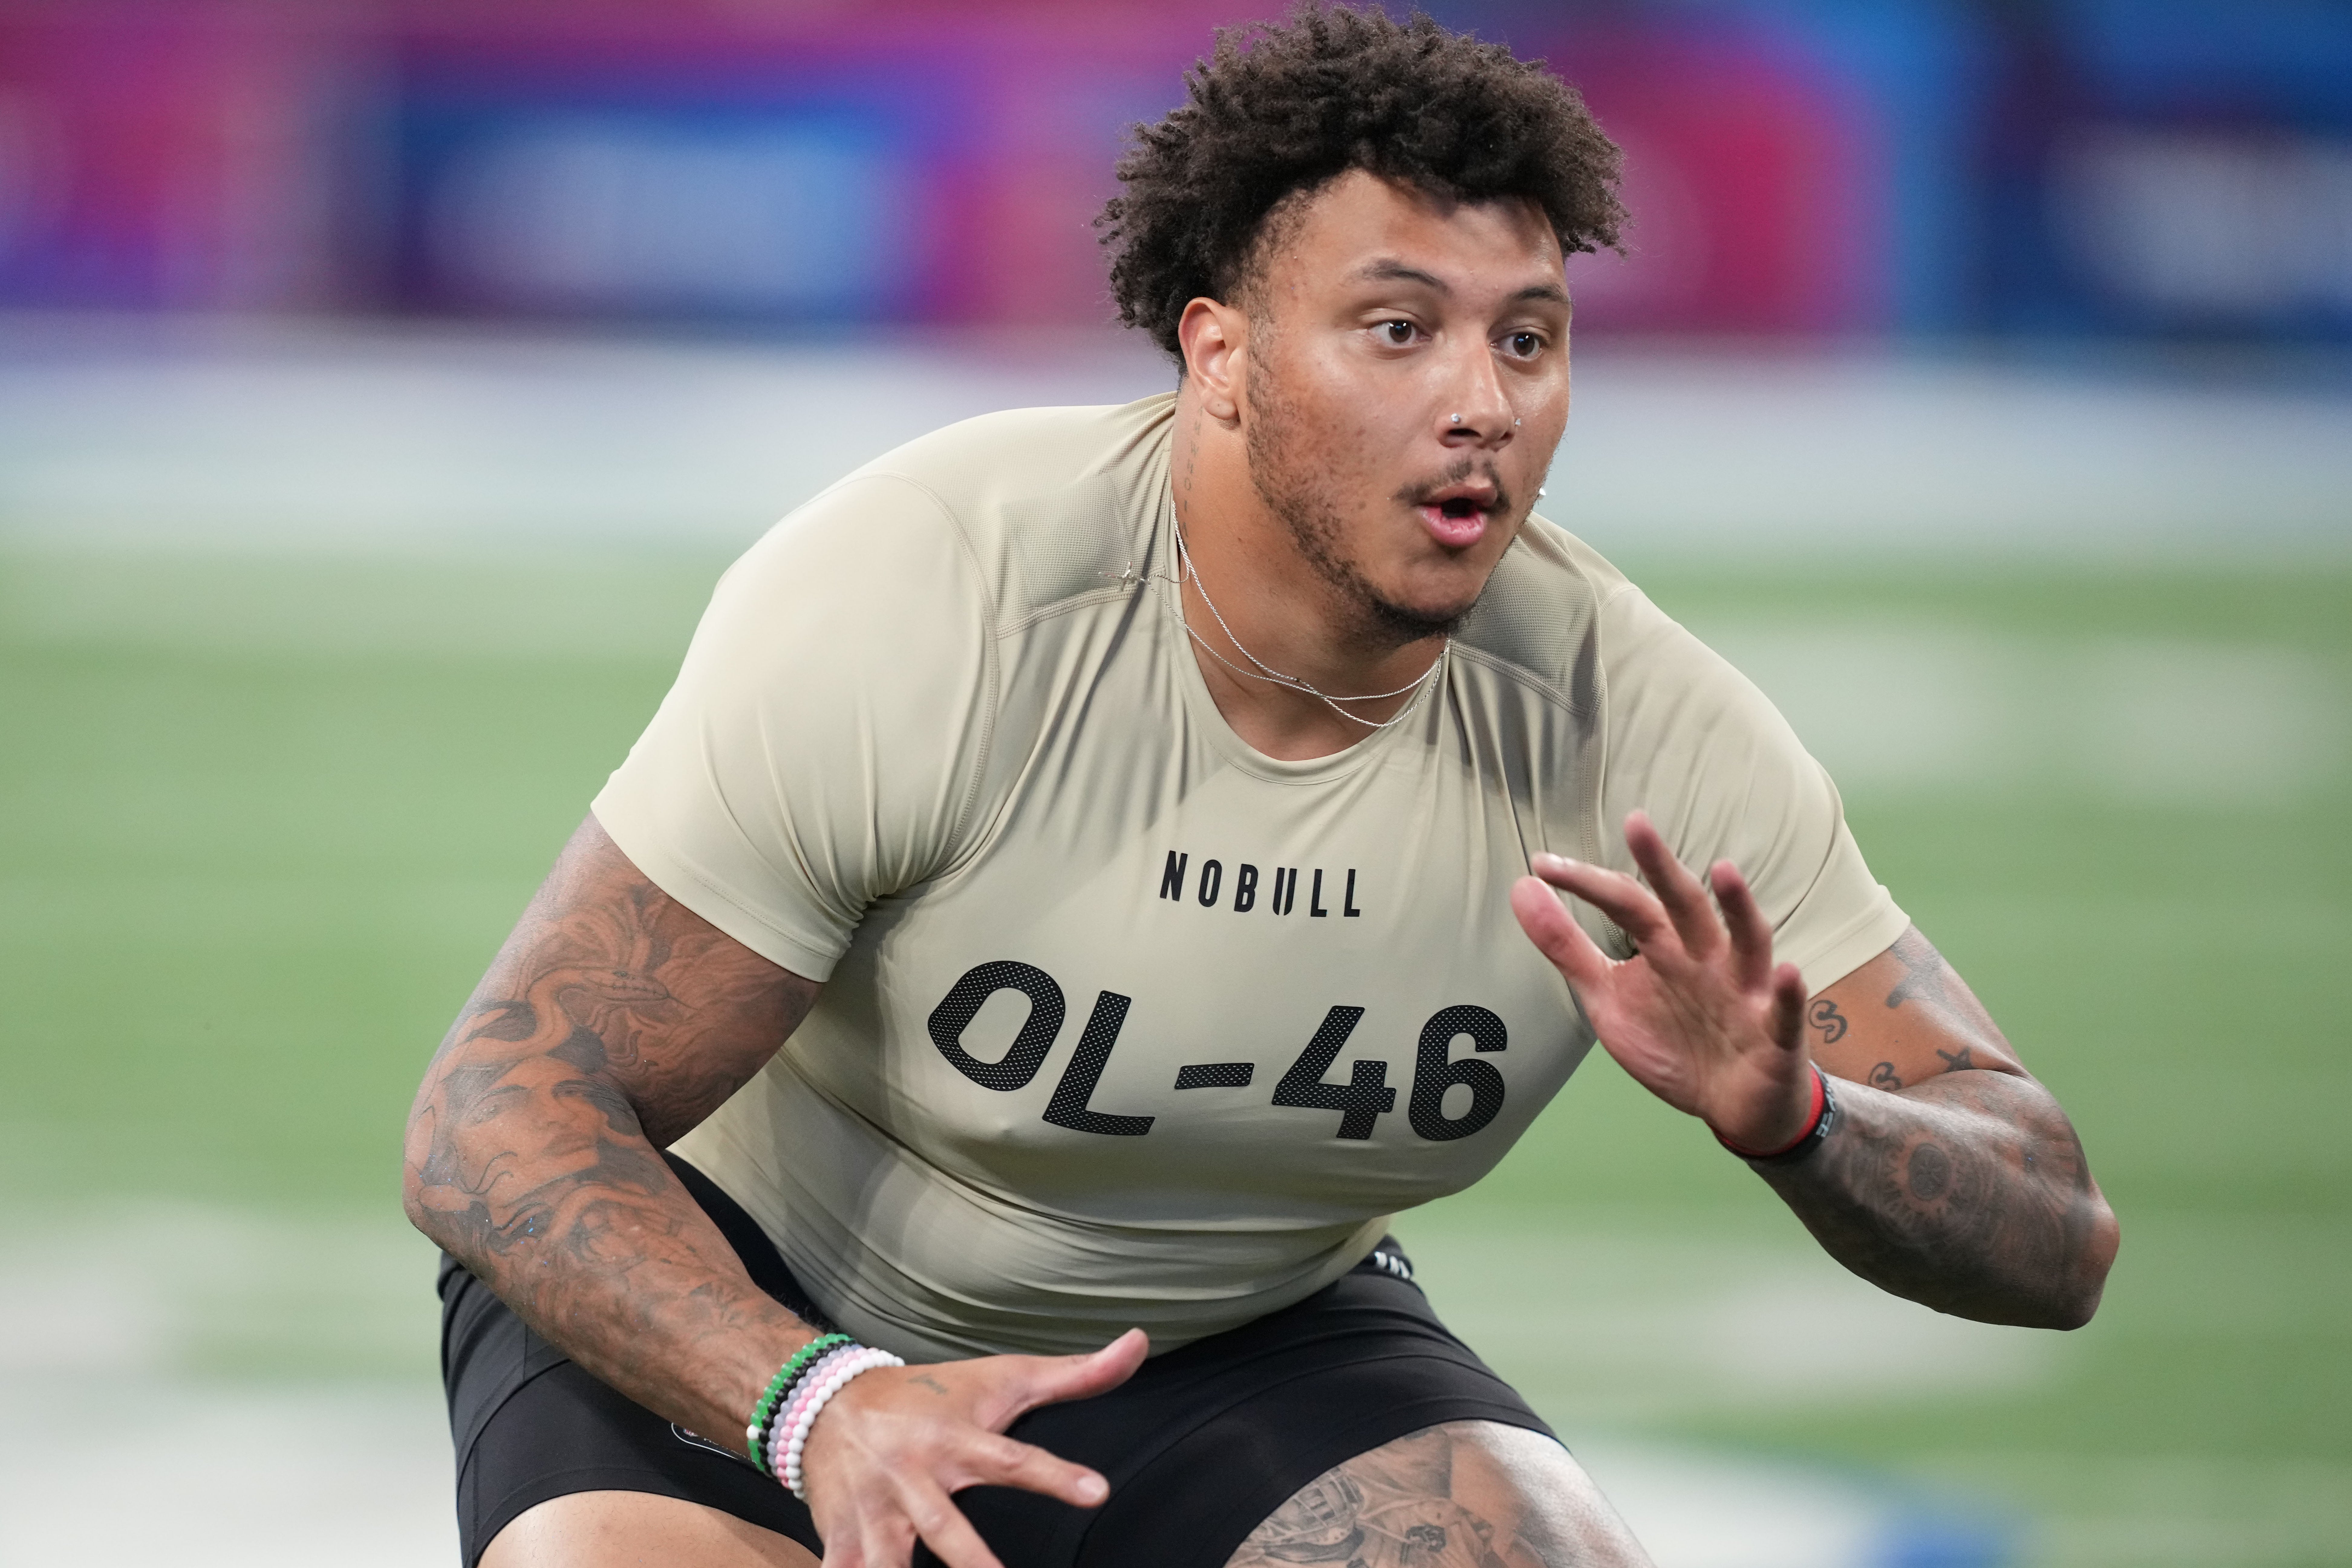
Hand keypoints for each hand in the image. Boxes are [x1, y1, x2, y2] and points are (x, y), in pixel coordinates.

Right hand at [798, 1328, 1148, 1567]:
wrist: (828, 1399)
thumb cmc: (931, 1393)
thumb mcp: (1002, 1379)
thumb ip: (1074, 1375)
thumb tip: (1140, 1341)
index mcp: (954, 1438)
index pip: (1013, 1459)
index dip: (1055, 1476)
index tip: (1099, 1493)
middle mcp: (912, 1475)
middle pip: (944, 1527)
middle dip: (972, 1562)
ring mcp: (872, 1509)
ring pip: (884, 1560)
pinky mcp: (841, 1534)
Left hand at [1509, 810, 1812, 1149]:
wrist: (1733, 1107)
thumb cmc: (1673, 1043)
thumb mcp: (1607, 997)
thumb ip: (1566, 947)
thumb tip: (1523, 888)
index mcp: (1665, 947)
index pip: (1625, 903)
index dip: (1587, 884)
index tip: (1543, 865)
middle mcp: (1708, 957)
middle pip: (1685, 905)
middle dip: (1662, 866)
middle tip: (1636, 823)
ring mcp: (1746, 991)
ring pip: (1747, 941)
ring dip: (1739, 907)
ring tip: (1724, 871)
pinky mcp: (1777, 1031)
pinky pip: (1785, 1009)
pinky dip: (1788, 991)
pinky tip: (1787, 973)